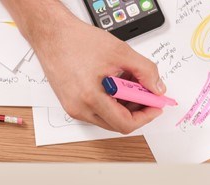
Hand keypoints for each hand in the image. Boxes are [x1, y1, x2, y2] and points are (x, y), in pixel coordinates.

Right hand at [31, 18, 164, 133]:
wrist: (52, 35)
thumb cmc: (77, 41)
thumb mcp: (120, 52)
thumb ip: (145, 71)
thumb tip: (157, 88)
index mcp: (91, 98)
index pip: (125, 123)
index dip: (146, 116)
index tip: (155, 106)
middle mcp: (79, 108)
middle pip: (117, 124)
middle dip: (136, 110)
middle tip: (146, 93)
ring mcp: (73, 108)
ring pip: (107, 118)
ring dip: (124, 105)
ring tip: (129, 83)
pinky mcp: (70, 103)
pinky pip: (96, 111)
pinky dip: (110, 102)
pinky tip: (115, 83)